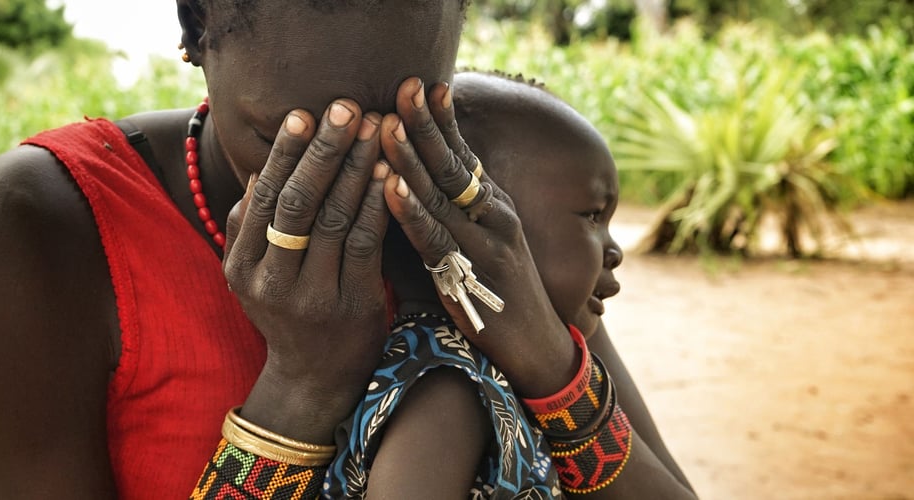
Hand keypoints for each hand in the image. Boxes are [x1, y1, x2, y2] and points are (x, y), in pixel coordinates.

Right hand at [223, 99, 390, 441]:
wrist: (313, 380)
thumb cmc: (287, 313)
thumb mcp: (253, 275)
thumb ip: (251, 227)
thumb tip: (261, 169)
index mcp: (242, 266)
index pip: (264, 199)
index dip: (285, 154)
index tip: (304, 113)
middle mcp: (271, 282)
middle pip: (297, 203)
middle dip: (323, 150)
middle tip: (346, 106)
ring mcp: (312, 297)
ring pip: (335, 219)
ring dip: (358, 168)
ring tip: (376, 128)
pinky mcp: (353, 306)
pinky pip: (366, 244)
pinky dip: (377, 204)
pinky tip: (390, 173)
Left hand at [380, 78, 579, 398]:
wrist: (539, 349)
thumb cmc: (500, 294)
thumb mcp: (484, 243)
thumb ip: (455, 214)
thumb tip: (415, 183)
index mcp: (493, 206)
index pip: (464, 153)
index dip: (442, 118)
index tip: (422, 82)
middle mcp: (493, 217)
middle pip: (453, 163)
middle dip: (426, 123)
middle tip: (404, 84)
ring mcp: (485, 245)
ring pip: (441, 196)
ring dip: (411, 159)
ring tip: (386, 125)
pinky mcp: (472, 277)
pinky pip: (435, 240)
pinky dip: (412, 212)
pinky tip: (391, 188)